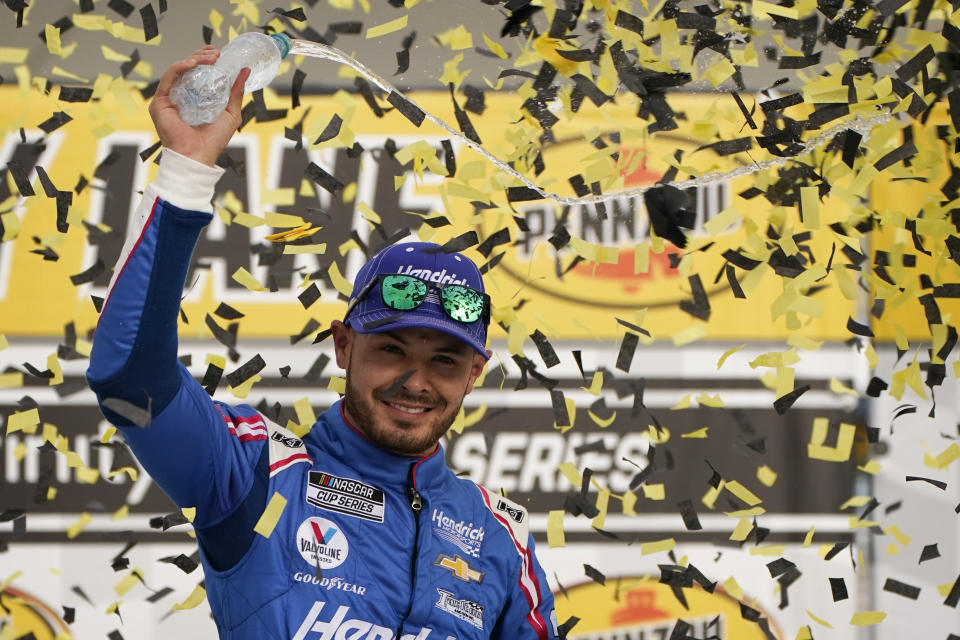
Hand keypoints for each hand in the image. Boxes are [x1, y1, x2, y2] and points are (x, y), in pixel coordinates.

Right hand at [148, 46, 250, 166]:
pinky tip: (192, 63)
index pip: (199, 74)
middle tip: (215, 52)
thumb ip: (236, 92)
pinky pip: (168, 78)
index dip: (206, 61)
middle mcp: (181, 97)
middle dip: (201, 56)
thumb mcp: (230, 112)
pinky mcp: (160, 102)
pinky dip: (180, 67)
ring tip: (209, 57)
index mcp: (196, 99)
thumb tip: (245, 71)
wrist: (199, 154)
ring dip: (193, 59)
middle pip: (188, 69)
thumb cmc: (214, 139)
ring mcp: (170, 99)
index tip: (218, 53)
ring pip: (178, 71)